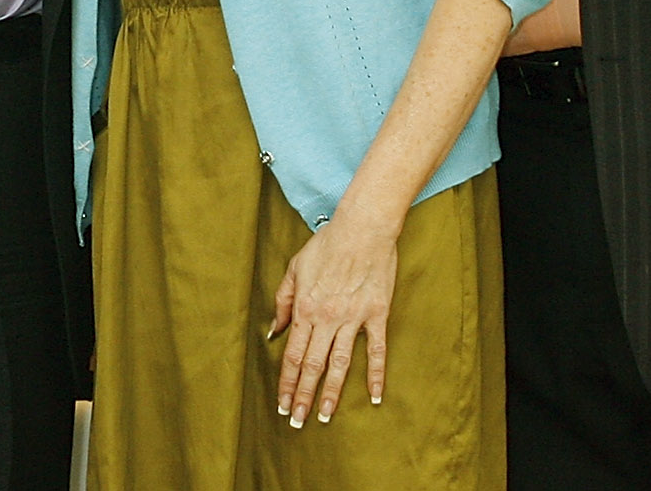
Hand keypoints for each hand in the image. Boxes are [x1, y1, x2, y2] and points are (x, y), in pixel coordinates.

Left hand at [268, 208, 398, 424]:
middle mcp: (326, 319)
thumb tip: (273, 331)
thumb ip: (283, 301)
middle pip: (313, 366)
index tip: (283, 404)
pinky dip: (375, 375)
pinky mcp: (377, 315)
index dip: (287, 382)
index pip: (293, 355)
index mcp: (305, 309)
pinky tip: (374, 396)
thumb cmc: (326, 245)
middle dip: (304, 396)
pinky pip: (376, 351)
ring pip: (340, 364)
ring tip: (326, 416)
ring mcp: (353, 319)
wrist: (362, 229)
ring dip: (332, 392)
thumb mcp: (294, 269)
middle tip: (298, 421)